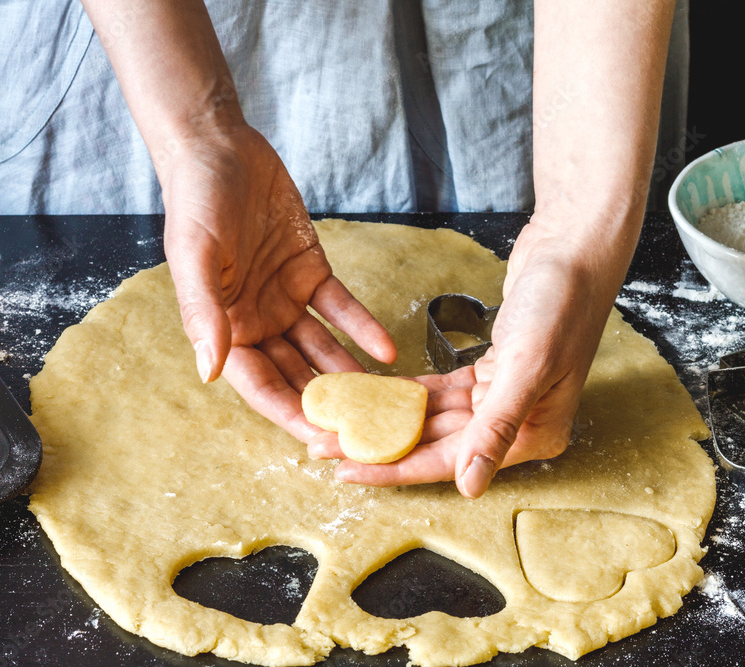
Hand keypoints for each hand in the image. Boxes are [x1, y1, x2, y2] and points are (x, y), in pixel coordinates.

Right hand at [160, 124, 395, 444]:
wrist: (219, 149)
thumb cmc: (196, 201)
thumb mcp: (195, 256)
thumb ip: (204, 313)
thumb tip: (209, 372)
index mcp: (224, 327)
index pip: (260, 385)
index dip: (291, 414)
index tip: (323, 441)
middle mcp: (256, 322)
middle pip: (296, 375)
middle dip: (330, 405)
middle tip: (368, 430)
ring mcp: (285, 299)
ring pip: (323, 348)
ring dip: (351, 373)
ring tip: (387, 398)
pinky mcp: (310, 272)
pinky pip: (340, 308)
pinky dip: (361, 327)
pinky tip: (386, 349)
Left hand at [332, 218, 627, 497]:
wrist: (574, 249)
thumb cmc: (561, 304)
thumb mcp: (528, 366)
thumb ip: (496, 429)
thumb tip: (469, 486)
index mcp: (532, 436)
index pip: (448, 463)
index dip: (393, 469)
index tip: (345, 472)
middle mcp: (516, 424)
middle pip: (433, 445)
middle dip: (378, 446)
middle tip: (323, 445)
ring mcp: (499, 398)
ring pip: (430, 419)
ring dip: (385, 420)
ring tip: (337, 422)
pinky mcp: (486, 372)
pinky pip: (436, 392)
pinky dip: (404, 394)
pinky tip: (368, 394)